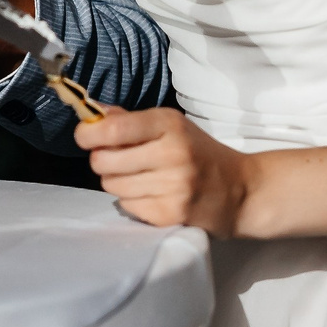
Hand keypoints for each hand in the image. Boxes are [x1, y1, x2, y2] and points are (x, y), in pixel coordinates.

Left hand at [76, 107, 255, 234]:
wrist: (240, 191)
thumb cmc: (199, 153)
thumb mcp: (172, 126)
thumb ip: (130, 119)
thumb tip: (92, 111)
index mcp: (170, 125)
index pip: (113, 129)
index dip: (88, 134)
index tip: (86, 136)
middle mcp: (172, 154)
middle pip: (103, 161)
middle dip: (102, 160)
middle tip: (118, 160)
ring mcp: (173, 187)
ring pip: (111, 185)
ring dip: (117, 182)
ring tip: (139, 177)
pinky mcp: (171, 214)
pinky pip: (127, 206)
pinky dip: (132, 201)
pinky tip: (152, 195)